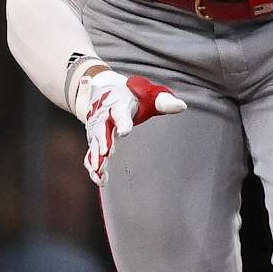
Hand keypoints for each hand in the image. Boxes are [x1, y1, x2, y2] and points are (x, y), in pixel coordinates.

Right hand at [74, 69, 185, 185]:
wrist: (105, 91)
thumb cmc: (131, 96)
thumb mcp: (147, 95)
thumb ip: (163, 101)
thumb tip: (181, 106)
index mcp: (118, 104)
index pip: (120, 112)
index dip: (122, 122)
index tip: (124, 132)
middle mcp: (103, 116)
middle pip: (101, 129)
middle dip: (103, 141)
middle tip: (106, 153)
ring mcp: (96, 129)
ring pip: (94, 144)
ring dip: (95, 158)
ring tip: (99, 172)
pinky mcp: (94, 140)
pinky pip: (91, 154)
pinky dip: (93, 166)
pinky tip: (100, 180)